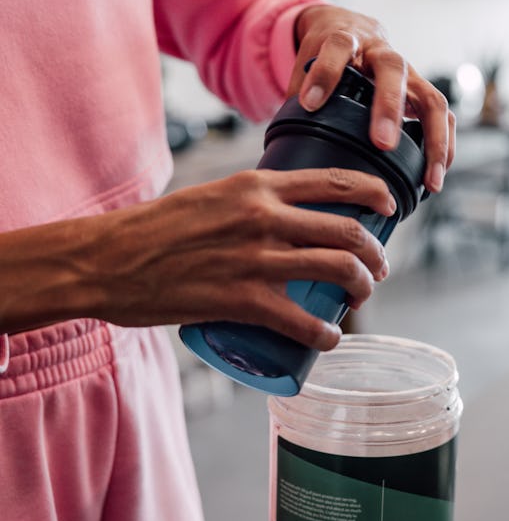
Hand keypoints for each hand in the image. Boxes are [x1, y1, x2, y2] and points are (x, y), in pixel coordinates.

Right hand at [0, 169, 393, 351]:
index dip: (374, 192)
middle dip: (376, 251)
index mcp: (257, 185)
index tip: (390, 207)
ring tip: (362, 296)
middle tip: (380, 266)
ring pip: (336, 270)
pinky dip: (326, 335)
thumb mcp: (212, 196)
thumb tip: (285, 217)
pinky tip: (330, 340)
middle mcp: (263, 217)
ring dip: (362, 287)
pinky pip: (302, 322)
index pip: (335, 180)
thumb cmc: (156, 228)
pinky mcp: (240, 301)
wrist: (106, 259)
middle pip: (347, 230)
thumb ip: (250, 203)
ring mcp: (254, 259)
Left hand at [290, 5, 454, 192]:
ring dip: (434, 140)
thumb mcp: (304, 62)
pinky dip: (445, 146)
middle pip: (392, 69)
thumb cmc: (323, 54)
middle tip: (382, 144)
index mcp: (345, 38)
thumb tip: (285, 142)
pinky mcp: (421, 91)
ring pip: (432, 98)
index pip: (336, 46)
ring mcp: (408, 73)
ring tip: (430, 180)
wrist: (350, 28)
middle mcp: (381, 52)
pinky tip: (436, 177)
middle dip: (389, 107)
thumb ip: (297, 93)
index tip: (309, 104)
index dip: (324, 73)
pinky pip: (442, 117)